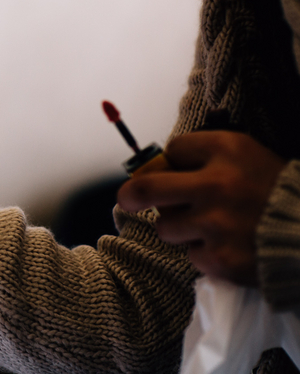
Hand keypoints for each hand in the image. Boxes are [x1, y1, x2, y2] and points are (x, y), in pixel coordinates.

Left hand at [117, 131, 285, 285]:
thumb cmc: (279, 192)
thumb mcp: (249, 156)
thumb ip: (206, 157)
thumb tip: (154, 166)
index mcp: (227, 150)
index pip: (173, 150)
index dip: (173, 161)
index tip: (176, 169)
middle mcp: (217, 184)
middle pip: (146, 187)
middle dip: (130, 194)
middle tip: (127, 199)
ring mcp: (216, 223)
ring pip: (166, 226)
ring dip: (180, 228)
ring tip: (210, 227)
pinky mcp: (219, 257)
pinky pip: (190, 254)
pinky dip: (204, 253)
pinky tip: (228, 247)